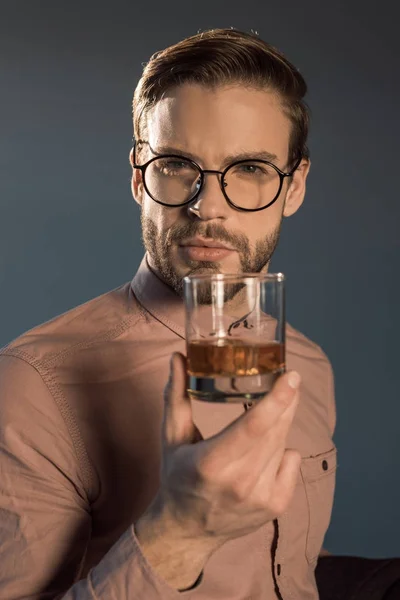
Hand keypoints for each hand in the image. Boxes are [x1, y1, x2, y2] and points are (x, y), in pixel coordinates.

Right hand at [135, 352, 300, 588]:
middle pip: (275, 430)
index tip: (293, 376)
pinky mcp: (276, 506)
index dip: (278, 399)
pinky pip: (292, 460)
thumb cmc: (177, 476)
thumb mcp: (172, 437)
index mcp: (211, 462)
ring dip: (279, 425)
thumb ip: (176, 394)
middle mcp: (240, 482)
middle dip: (286, 401)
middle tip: (289, 379)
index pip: (254, 426)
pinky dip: (283, 449)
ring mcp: (261, 497)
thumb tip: (178, 357)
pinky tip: (264, 454)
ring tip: (260, 424)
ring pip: (284, 443)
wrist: (186, 531)